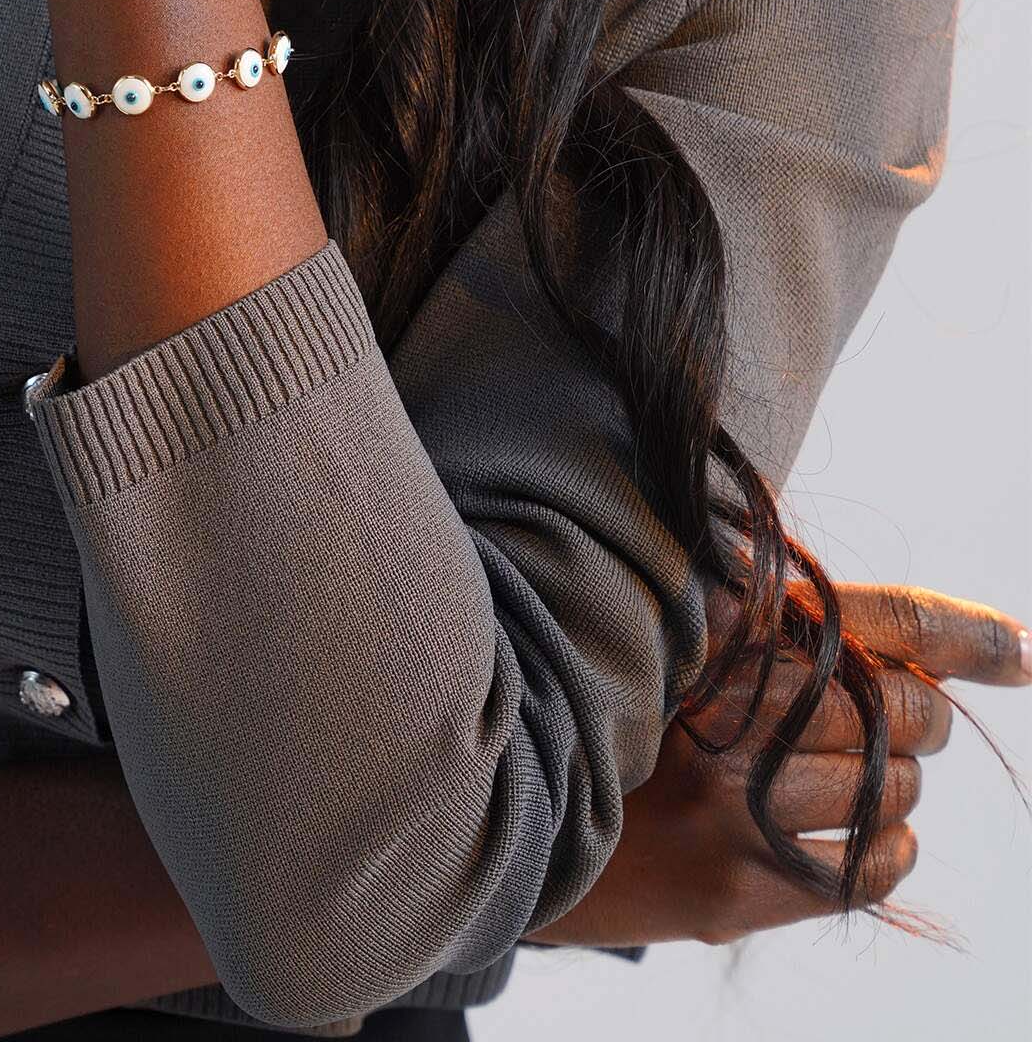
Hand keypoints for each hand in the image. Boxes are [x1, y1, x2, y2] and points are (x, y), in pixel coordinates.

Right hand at [525, 581, 1029, 949]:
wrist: (526, 817)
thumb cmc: (628, 719)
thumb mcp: (687, 647)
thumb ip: (783, 633)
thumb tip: (952, 656)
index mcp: (717, 631)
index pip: (871, 622)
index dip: (960, 637)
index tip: (1022, 651)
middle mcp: (726, 709)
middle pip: (899, 711)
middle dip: (915, 718)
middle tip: (889, 722)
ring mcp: (734, 803)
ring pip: (894, 790)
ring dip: (892, 786)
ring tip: (828, 778)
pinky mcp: (741, 885)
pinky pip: (877, 861)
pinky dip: (886, 844)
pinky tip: (833, 827)